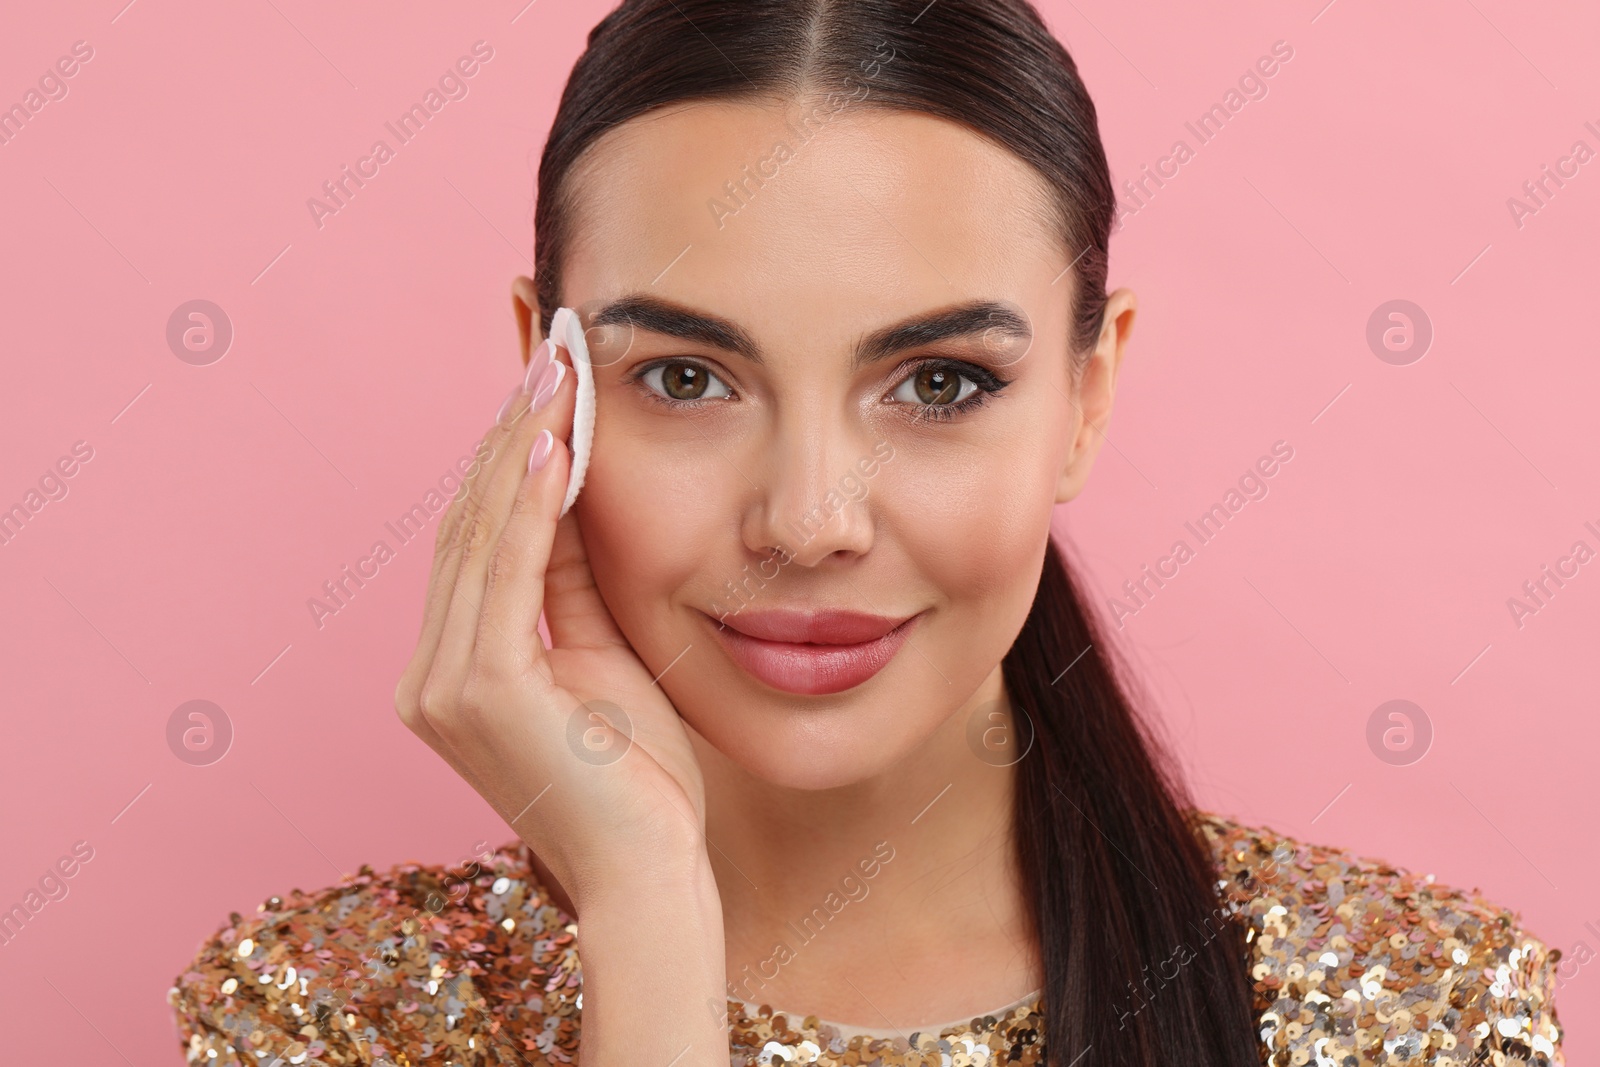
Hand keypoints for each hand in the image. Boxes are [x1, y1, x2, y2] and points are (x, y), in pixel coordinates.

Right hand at [394, 337, 708, 911]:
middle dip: (510, 433)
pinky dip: (527, 502)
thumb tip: (565, 490)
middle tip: (547, 351)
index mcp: (452, 671)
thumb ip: (566, 583)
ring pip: (479, 536)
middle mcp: (428, 675)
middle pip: (467, 525)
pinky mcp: (478, 690)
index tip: (544, 385)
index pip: (477, 541)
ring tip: (555, 371)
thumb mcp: (599, 659)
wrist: (649, 873)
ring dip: (520, 447)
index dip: (507, 457)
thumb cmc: (639, 782)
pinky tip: (555, 440)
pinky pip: (504, 572)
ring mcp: (443, 685)